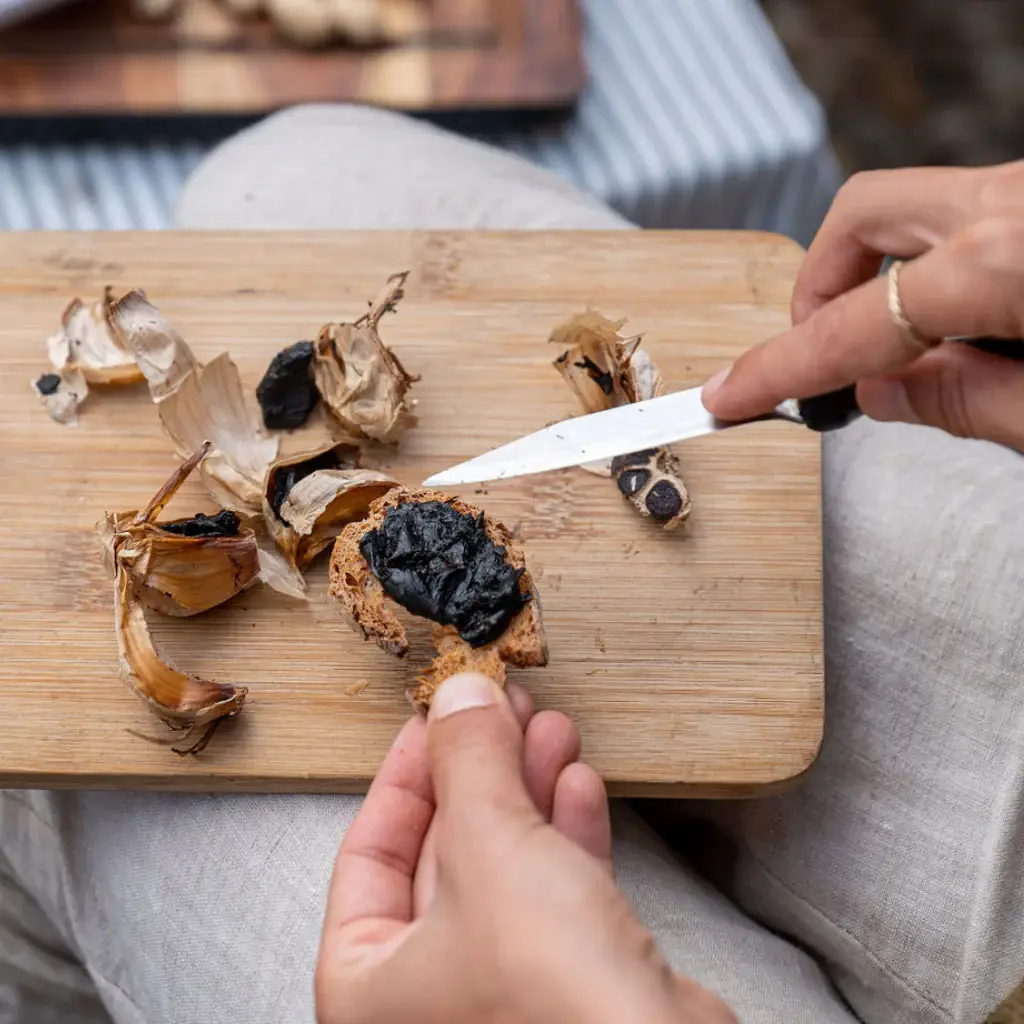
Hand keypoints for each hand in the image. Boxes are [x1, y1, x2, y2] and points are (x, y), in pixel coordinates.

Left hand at [315, 673, 734, 1023]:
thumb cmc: (553, 1004)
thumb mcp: (491, 848)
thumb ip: (469, 762)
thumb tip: (457, 697)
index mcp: (369, 988)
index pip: (368, 853)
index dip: (406, 773)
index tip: (435, 718)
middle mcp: (428, 999)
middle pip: (443, 852)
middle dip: (481, 770)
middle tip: (501, 711)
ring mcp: (502, 996)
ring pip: (505, 866)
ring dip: (528, 791)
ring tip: (547, 730)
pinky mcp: (570, 990)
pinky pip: (555, 893)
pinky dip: (565, 832)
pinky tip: (576, 783)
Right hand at [702, 160, 1023, 448]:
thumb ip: (971, 402)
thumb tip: (886, 393)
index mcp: (1008, 262)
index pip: (851, 324)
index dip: (779, 367)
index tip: (732, 391)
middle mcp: (1015, 203)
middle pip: (860, 215)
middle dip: (814, 284)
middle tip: (815, 349)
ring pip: (914, 206)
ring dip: (873, 272)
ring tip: (889, 345)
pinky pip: (970, 217)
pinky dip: (938, 268)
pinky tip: (959, 323)